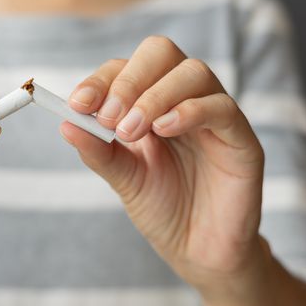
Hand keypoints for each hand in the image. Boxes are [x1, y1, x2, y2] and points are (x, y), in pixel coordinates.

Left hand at [62, 36, 265, 295]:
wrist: (198, 252)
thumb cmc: (162, 210)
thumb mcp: (123, 178)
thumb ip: (98, 151)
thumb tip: (64, 123)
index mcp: (150, 104)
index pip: (126, 69)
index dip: (101, 80)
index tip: (78, 104)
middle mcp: (182, 100)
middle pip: (161, 53)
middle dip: (128, 80)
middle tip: (108, 117)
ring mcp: (214, 116)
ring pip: (193, 72)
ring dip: (154, 96)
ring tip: (131, 131)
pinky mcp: (241, 139)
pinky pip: (221, 108)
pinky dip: (190, 111)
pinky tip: (165, 130)